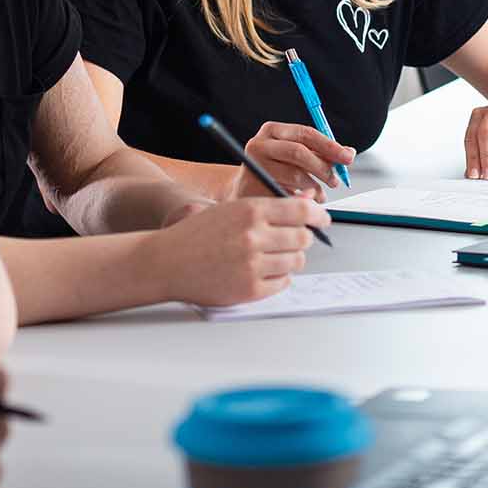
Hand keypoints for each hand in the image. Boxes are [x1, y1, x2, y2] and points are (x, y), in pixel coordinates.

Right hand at [140, 196, 328, 306]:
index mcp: (250, 211)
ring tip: (271, 257)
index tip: (322, 220)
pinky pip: (283, 283)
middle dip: (303, 239)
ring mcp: (252, 264)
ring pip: (296, 261)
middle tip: (292, 240)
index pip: (302, 210)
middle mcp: (254, 236)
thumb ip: (270, 206)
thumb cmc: (197, 235)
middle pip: (303, 238)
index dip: (318, 215)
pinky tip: (262, 271)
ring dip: (290, 259)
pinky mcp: (249, 289)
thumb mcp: (232, 210)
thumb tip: (309, 199)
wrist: (165, 262)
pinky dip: (278, 278)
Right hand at [229, 122, 354, 199]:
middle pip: (299, 152)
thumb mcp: (296, 155)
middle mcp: (259, 144)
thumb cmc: (275, 169)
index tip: (347, 157)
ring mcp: (253, 166)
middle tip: (335, 180)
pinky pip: (286, 193)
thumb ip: (320, 152)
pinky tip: (306, 199)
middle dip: (323, 168)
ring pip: (293, 175)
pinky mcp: (252, 187)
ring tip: (321, 194)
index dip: (330, 146)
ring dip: (314, 186)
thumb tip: (348, 153)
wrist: (245, 187)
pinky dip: (301, 198)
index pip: (306, 134)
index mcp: (272, 130)